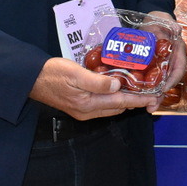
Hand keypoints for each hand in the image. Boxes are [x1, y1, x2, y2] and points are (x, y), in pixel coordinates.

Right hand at [29, 57, 159, 118]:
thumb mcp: (75, 74)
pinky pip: (103, 105)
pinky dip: (114, 98)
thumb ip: (96, 81)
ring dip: (125, 99)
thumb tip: (117, 86)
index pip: (121, 101)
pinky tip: (118, 88)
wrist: (31, 79)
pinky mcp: (79, 107)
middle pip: (118, 106)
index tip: (155, 97)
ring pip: (111, 106)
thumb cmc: (52, 73)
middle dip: (136, 100)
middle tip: (150, 91)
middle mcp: (88, 111)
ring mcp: (83, 111)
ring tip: (139, 89)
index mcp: (88, 104)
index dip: (140, 99)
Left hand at [149, 11, 186, 110]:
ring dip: (150, 99)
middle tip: (151, 108)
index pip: (178, 69)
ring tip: (141, 108)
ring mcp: (158, 68)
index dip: (172, 80)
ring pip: (156, 86)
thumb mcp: (165, 21)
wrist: (149, 21)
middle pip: (166, 83)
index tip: (163, 89)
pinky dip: (140, 91)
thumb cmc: (159, 21)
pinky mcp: (146, 69)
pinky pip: (145, 82)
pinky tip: (131, 99)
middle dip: (159, 97)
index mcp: (177, 54)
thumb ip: (170, 25)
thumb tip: (176, 29)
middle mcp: (169, 64)